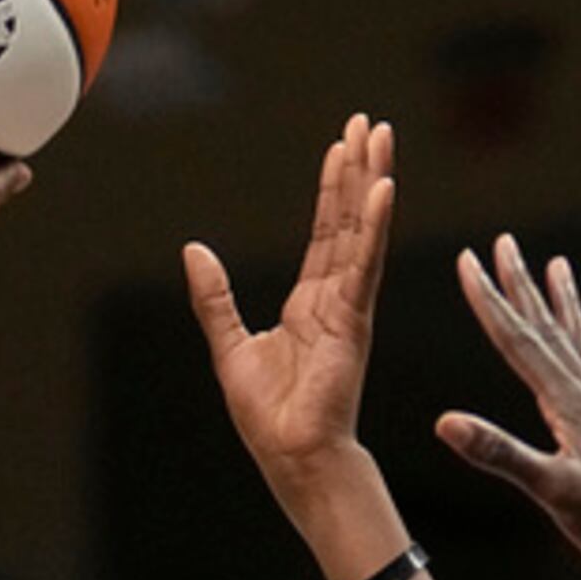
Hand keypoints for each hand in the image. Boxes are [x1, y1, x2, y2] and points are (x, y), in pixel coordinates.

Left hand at [185, 114, 394, 480]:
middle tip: (371, 124)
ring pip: (362, 231)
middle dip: (359, 170)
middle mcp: (336, 298)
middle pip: (349, 220)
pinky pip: (365, 264)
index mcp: (310, 304)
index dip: (333, 190)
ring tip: (381, 138)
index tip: (341, 149)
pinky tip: (384, 189)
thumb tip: (195, 251)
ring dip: (372, 182)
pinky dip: (374, 226)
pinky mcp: (353, 321)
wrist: (291, 454)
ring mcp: (349, 306)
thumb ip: (215, 298)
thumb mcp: (229, 345)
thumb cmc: (268, 415)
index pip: (326, 233)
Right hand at [436, 234, 580, 579]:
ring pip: (579, 342)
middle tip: (504, 242)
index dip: (490, 300)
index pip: (519, 341)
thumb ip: (501, 454)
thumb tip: (447, 424)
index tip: (470, 260)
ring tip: (557, 267)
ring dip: (562, 304)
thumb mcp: (552, 492)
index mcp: (569, 404)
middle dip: (522, 285)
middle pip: (549, 329)